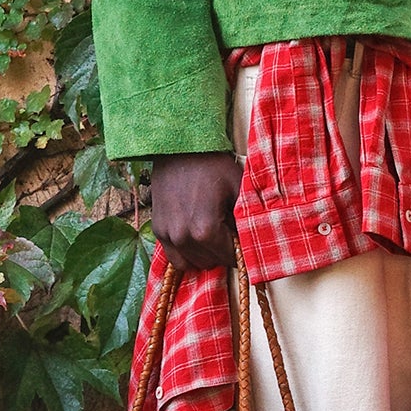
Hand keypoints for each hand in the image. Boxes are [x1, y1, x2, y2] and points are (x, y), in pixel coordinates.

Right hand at [150, 152, 242, 270]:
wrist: (179, 148)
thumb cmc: (213, 166)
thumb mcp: (238, 189)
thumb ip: (246, 219)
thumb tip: (252, 241)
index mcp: (205, 231)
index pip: (229, 259)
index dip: (240, 251)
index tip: (243, 239)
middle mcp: (183, 238)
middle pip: (211, 262)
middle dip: (223, 252)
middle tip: (229, 232)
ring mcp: (167, 235)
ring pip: (192, 263)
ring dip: (205, 255)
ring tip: (213, 235)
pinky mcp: (157, 230)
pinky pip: (175, 256)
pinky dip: (187, 252)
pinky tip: (196, 237)